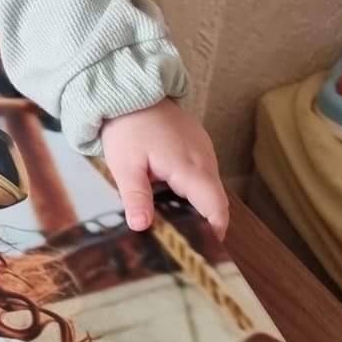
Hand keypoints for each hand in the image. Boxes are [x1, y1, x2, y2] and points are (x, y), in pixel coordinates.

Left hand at [100, 98, 227, 239]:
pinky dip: (191, 190)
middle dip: (203, 223)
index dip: (215, 231)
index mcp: (190, 167)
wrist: (131, 91)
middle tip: (183, 244)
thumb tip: (142, 227)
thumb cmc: (127, 127)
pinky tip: (169, 198)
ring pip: (208, 187)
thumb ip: (136, 197)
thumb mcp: (125, 165)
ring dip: (195, 206)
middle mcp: (204, 159)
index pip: (216, 207)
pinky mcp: (197, 145)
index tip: (205, 250)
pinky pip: (201, 174)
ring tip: (174, 225)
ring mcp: (203, 150)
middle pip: (214, 200)